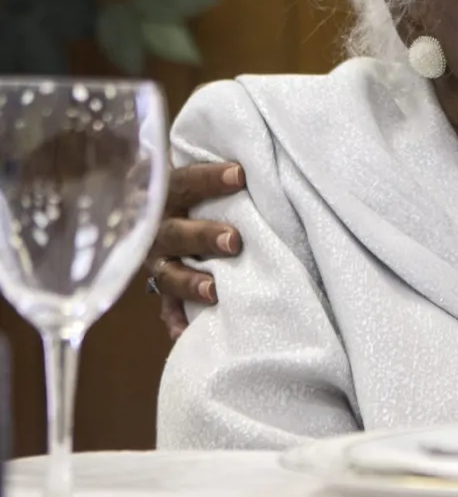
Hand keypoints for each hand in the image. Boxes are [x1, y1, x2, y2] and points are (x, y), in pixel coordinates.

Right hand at [146, 162, 244, 338]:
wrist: (159, 210)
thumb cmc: (199, 192)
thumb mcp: (203, 178)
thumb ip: (226, 173)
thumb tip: (260, 163)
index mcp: (166, 194)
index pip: (183, 182)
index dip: (209, 179)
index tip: (240, 175)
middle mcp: (158, 229)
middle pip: (174, 232)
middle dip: (203, 236)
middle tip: (235, 241)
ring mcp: (158, 261)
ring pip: (168, 273)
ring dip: (190, 282)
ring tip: (215, 290)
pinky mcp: (164, 289)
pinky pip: (166, 308)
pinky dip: (176, 319)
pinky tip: (186, 333)